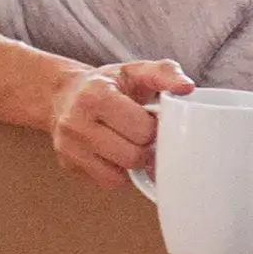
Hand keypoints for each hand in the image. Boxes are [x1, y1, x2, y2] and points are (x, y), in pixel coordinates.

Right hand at [48, 58, 194, 190]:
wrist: (66, 94)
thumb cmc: (108, 84)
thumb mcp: (137, 70)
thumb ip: (166, 73)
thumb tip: (186, 87)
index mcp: (96, 96)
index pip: (142, 131)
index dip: (154, 127)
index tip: (150, 118)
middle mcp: (76, 123)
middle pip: (132, 157)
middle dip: (145, 147)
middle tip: (142, 134)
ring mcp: (68, 147)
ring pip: (119, 176)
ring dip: (132, 164)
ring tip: (129, 143)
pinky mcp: (67, 165)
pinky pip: (107, 183)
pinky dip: (118, 173)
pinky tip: (116, 154)